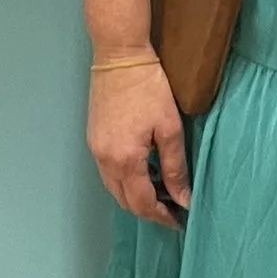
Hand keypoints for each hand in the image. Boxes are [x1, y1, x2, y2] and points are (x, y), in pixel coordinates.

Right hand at [89, 56, 189, 223]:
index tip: (179, 221)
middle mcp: (105, 160)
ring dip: (135, 198)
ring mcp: (95, 150)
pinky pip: (107, 173)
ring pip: (113, 189)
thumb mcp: (170, 128)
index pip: (143, 203)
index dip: (161, 216)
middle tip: (171, 211)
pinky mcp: (93, 139)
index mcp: (125, 160)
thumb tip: (183, 198)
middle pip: (124, 201)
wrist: (119, 56)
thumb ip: (175, 167)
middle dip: (148, 211)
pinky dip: (124, 182)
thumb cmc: (149, 88)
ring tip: (160, 194)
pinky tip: (142, 174)